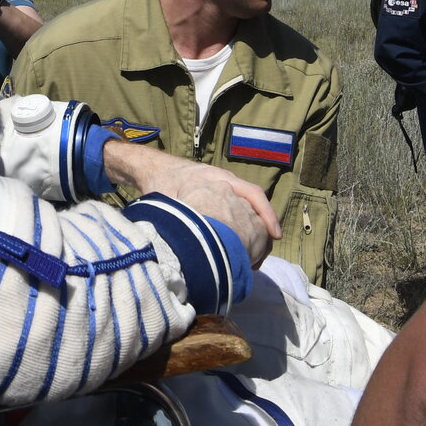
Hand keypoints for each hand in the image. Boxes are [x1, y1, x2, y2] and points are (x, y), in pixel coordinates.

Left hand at [102, 141, 279, 264]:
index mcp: (217, 178)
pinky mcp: (218, 197)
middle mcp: (226, 182)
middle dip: (264, 227)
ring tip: (255, 255)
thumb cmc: (160, 183)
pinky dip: (243, 228)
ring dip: (255, 229)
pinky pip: (238, 210)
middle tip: (264, 255)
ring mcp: (223, 189)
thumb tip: (189, 240)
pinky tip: (240, 247)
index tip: (273, 236)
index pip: (251, 193)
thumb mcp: (168, 200)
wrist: (151, 170)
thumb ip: (179, 215)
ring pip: (247, 208)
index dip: (265, 214)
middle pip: (254, 202)